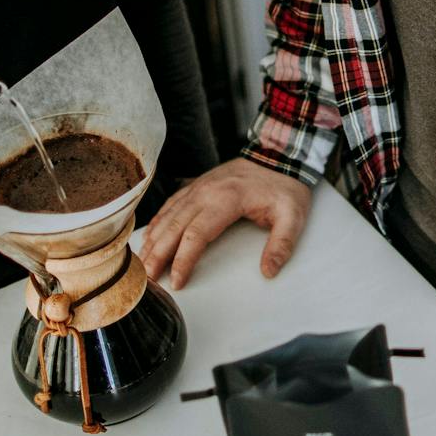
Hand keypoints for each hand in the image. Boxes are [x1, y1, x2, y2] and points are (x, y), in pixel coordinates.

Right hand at [140, 156, 311, 289]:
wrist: (278, 154)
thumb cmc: (284, 187)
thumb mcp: (292, 216)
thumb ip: (282, 244)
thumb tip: (269, 271)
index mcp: (226, 199)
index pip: (196, 234)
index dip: (183, 260)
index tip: (177, 281)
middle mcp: (206, 192)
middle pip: (174, 227)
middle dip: (158, 254)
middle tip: (147, 278)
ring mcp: (199, 187)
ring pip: (168, 216)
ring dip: (153, 240)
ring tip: (142, 263)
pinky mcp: (197, 185)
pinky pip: (171, 204)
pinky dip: (158, 221)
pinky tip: (150, 236)